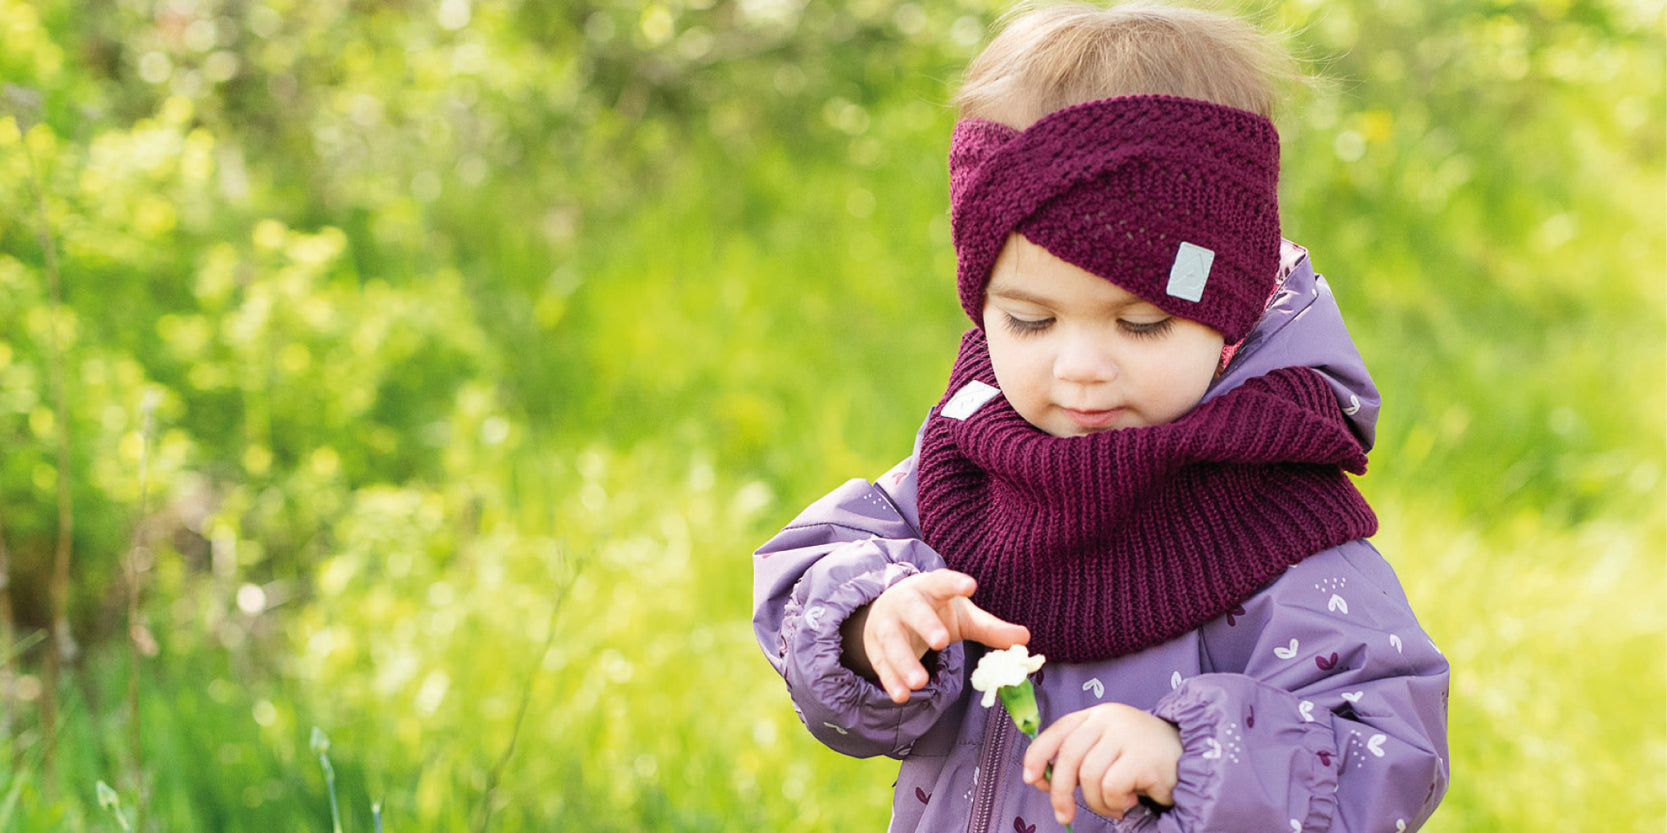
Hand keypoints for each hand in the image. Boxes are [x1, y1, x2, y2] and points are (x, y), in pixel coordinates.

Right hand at [841, 569, 1028, 703]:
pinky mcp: (876, 648)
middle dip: (926, 625)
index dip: (955, 583)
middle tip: (941, 642)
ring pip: (893, 641)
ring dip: (905, 661)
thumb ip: (991, 628)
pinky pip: (882, 665)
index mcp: (930, 587)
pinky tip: (901, 696)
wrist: (889, 612)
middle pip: (913, 610)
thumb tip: (1025, 639)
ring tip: (921, 682)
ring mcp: (887, 625)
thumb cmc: (934, 611)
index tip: (970, 586)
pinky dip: (891, 680)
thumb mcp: (962, 616)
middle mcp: (905, 602)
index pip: (942, 581)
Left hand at [1022, 703, 1181, 825]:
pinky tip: (1130, 801)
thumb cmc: (1140, 761)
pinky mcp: (1143, 756)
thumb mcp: (1105, 753)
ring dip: (1097, 802)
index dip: (1038, 754)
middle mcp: (1109, 719)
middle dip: (1060, 791)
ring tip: (1114, 805)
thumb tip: (1039, 779)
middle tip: (1063, 815)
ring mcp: (1127, 735)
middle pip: (1069, 756)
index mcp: (1096, 715)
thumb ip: (1076, 761)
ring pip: (1089, 775)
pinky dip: (1115, 803)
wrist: (1190, 760)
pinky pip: (1111, 787)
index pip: (1058, 730)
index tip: (1030, 778)